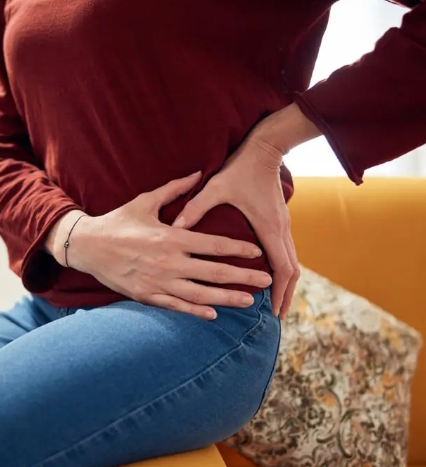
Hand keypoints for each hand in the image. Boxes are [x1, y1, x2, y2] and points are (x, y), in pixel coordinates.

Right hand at [47, 172, 271, 319]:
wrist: (87, 245)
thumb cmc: (118, 222)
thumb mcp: (145, 201)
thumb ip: (175, 189)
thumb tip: (198, 171)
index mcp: (171, 237)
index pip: (213, 244)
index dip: (238, 248)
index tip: (257, 252)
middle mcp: (169, 261)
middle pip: (214, 271)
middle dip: (243, 277)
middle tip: (266, 281)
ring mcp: (159, 281)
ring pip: (200, 293)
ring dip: (227, 298)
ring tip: (249, 302)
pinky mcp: (147, 295)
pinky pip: (176, 306)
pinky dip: (195, 311)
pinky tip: (213, 315)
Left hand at [173, 139, 299, 319]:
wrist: (264, 149)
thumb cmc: (241, 169)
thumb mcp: (216, 187)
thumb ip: (195, 207)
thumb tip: (175, 227)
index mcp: (267, 227)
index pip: (281, 268)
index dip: (278, 291)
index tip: (271, 310)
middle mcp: (280, 230)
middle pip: (291, 271)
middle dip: (285, 295)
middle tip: (276, 316)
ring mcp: (283, 226)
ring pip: (292, 263)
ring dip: (286, 284)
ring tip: (276, 304)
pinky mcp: (281, 222)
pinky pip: (287, 253)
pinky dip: (283, 270)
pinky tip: (272, 279)